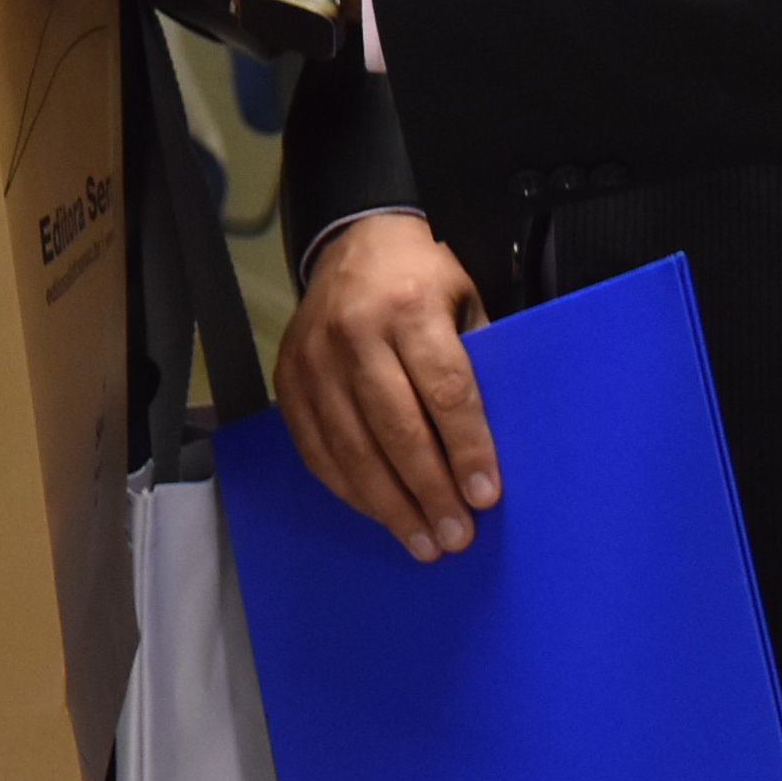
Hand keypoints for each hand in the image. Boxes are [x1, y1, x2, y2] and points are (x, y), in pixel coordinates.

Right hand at [275, 214, 500, 561]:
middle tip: (455, 536)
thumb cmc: (422, 275)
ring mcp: (315, 358)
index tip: (484, 496)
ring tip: (422, 541)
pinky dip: (348, 488)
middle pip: (396, 428)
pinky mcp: (288, 379)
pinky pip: (316, 448)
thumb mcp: (464, 299)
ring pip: (352, 447)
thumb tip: (493, 444)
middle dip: (430, 490)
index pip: (443, 391)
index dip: (466, 449)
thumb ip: (477, 361)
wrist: (354, 239)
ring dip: (390, 504)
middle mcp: (355, 332)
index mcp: (409, 307)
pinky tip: (378, 512)